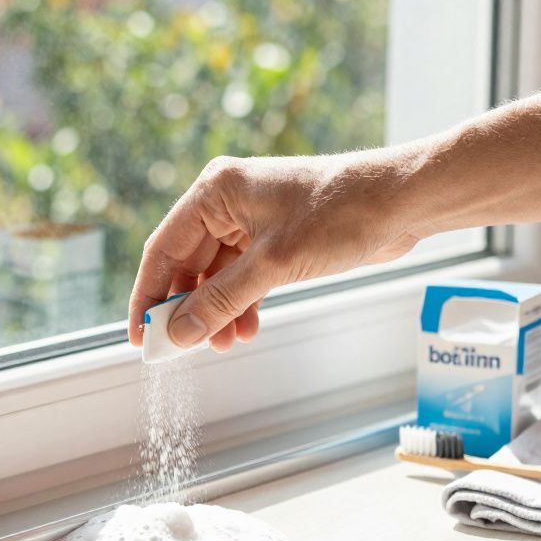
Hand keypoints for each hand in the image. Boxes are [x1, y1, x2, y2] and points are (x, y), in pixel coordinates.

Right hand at [127, 150, 426, 352]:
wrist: (401, 202)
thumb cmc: (340, 213)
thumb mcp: (273, 265)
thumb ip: (221, 301)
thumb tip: (178, 334)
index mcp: (215, 191)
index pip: (163, 249)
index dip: (148, 295)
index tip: (139, 335)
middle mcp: (227, 202)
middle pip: (188, 264)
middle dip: (189, 309)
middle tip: (183, 349)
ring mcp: (252, 220)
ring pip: (217, 275)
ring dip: (218, 311)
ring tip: (225, 344)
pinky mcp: (275, 237)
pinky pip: (244, 276)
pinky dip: (243, 304)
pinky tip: (248, 329)